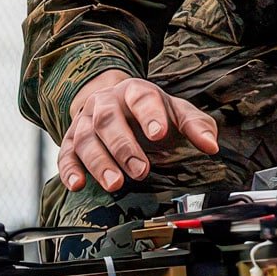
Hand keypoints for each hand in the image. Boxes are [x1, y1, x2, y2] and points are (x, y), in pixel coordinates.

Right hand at [57, 70, 218, 192]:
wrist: (118, 106)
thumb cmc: (152, 113)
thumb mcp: (177, 113)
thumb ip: (196, 126)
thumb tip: (211, 146)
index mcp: (134, 91)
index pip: (141, 98)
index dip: (150, 115)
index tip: (159, 134)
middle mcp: (105, 103)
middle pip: (108, 119)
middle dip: (124, 146)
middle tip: (141, 171)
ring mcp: (84, 121)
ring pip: (85, 138)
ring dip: (99, 162)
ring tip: (114, 184)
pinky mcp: (70, 141)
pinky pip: (65, 154)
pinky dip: (69, 170)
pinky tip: (77, 184)